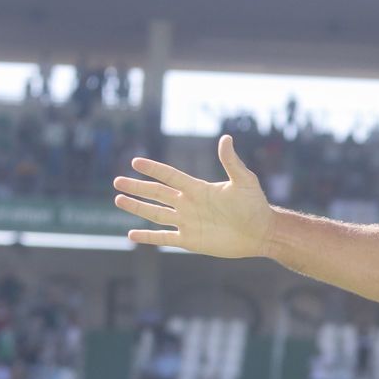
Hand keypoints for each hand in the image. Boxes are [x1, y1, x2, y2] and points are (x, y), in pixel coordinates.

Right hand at [113, 135, 272, 257]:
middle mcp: (189, 204)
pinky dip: (148, 237)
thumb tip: (226, 138)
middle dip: (137, 187)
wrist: (261, 232)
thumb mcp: (245, 181)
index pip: (170, 176)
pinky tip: (131, 234)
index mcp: (198, 189)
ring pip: (155, 214)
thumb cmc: (255, 205)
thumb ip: (232, 162)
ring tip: (118, 199)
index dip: (154, 169)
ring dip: (137, 207)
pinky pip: (164, 238)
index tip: (136, 162)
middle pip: (157, 194)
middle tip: (117, 181)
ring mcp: (188, 222)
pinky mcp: (190, 240)